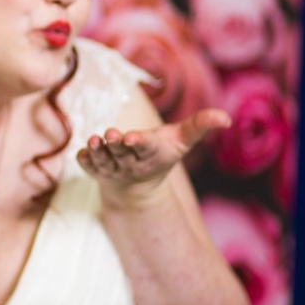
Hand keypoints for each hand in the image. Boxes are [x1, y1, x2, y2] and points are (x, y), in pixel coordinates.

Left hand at [77, 108, 230, 205]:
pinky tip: (79, 153)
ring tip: (93, 140)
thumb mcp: (181, 139)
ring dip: (97, 151)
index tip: (131, 137)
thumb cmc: (160, 153)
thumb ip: (200, 125)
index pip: (145, 147)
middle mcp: (130, 162)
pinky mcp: (96, 169)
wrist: (137, 186)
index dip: (139, 142)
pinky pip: (88, 167)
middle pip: (121, 152)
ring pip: (103, 160)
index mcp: (151, 153)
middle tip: (110, 135)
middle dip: (115, 144)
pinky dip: (84, 161)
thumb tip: (226, 118)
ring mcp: (112, 168)